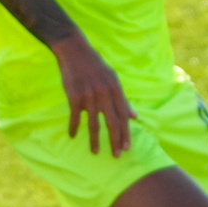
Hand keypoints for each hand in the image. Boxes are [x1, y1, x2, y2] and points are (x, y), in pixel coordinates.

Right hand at [54, 34, 135, 155]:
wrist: (75, 50)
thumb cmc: (95, 66)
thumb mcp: (113, 80)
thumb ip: (123, 100)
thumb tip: (135, 117)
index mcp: (116, 89)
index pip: (123, 116)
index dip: (126, 134)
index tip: (127, 148)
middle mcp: (104, 93)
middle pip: (112, 122)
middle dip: (115, 141)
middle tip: (116, 156)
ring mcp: (89, 95)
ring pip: (93, 124)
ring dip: (95, 140)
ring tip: (95, 153)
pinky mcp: (74, 96)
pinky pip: (75, 117)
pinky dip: (73, 128)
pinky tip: (73, 136)